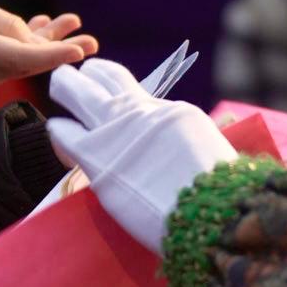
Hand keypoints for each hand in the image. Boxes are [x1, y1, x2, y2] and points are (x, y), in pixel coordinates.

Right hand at [0, 0, 97, 97]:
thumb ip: (6, 25)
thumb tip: (35, 44)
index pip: (20, 58)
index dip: (52, 56)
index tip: (78, 52)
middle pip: (26, 65)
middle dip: (58, 52)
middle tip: (92, 42)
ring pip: (18, 66)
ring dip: (43, 47)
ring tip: (72, 26)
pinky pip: (5, 68)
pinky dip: (22, 50)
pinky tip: (43, 31)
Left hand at [47, 59, 236, 253]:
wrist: (209, 213)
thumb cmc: (219, 194)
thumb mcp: (216, 151)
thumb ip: (210, 135)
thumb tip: (230, 121)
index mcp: (172, 112)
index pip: (137, 91)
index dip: (119, 87)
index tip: (109, 85)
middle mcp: (141, 112)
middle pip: (106, 78)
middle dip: (91, 73)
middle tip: (76, 73)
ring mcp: (115, 131)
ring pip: (78, 92)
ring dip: (67, 85)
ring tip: (60, 81)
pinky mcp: (94, 155)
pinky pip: (64, 132)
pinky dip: (59, 128)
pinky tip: (56, 126)